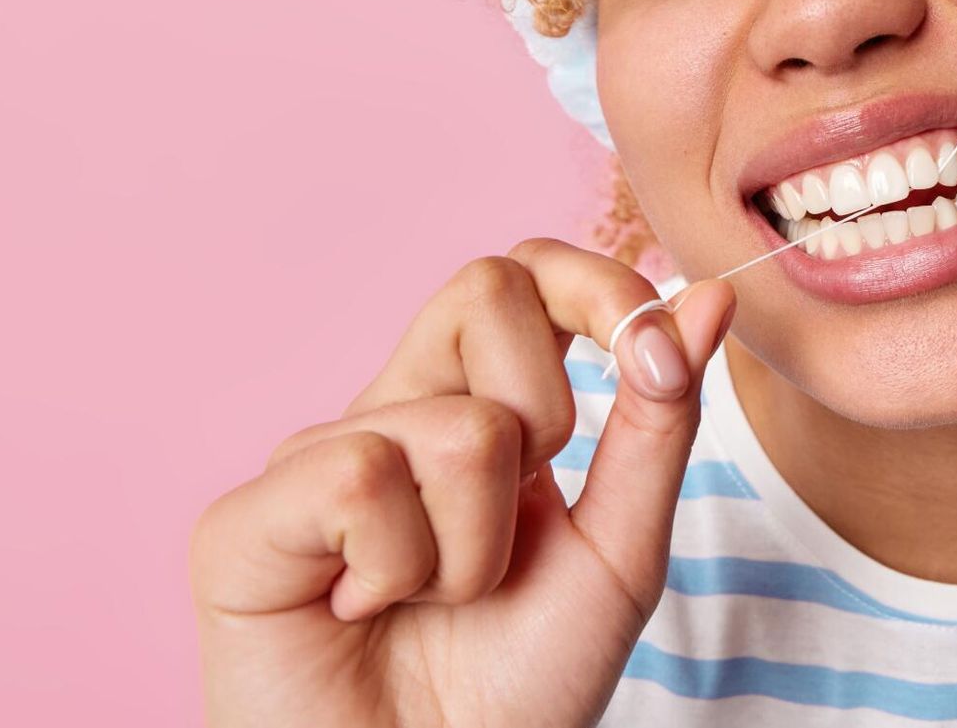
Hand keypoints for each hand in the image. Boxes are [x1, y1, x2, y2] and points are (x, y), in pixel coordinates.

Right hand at [190, 240, 734, 727]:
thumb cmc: (523, 684)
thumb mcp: (621, 547)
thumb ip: (663, 418)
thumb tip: (714, 294)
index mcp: (477, 408)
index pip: (526, 273)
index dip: (595, 285)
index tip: (649, 351)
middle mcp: (393, 413)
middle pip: (485, 290)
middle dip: (546, 412)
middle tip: (517, 513)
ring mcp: (314, 458)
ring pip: (455, 422)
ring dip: (481, 544)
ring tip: (434, 599)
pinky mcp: (242, 519)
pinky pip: (360, 480)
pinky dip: (399, 569)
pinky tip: (364, 611)